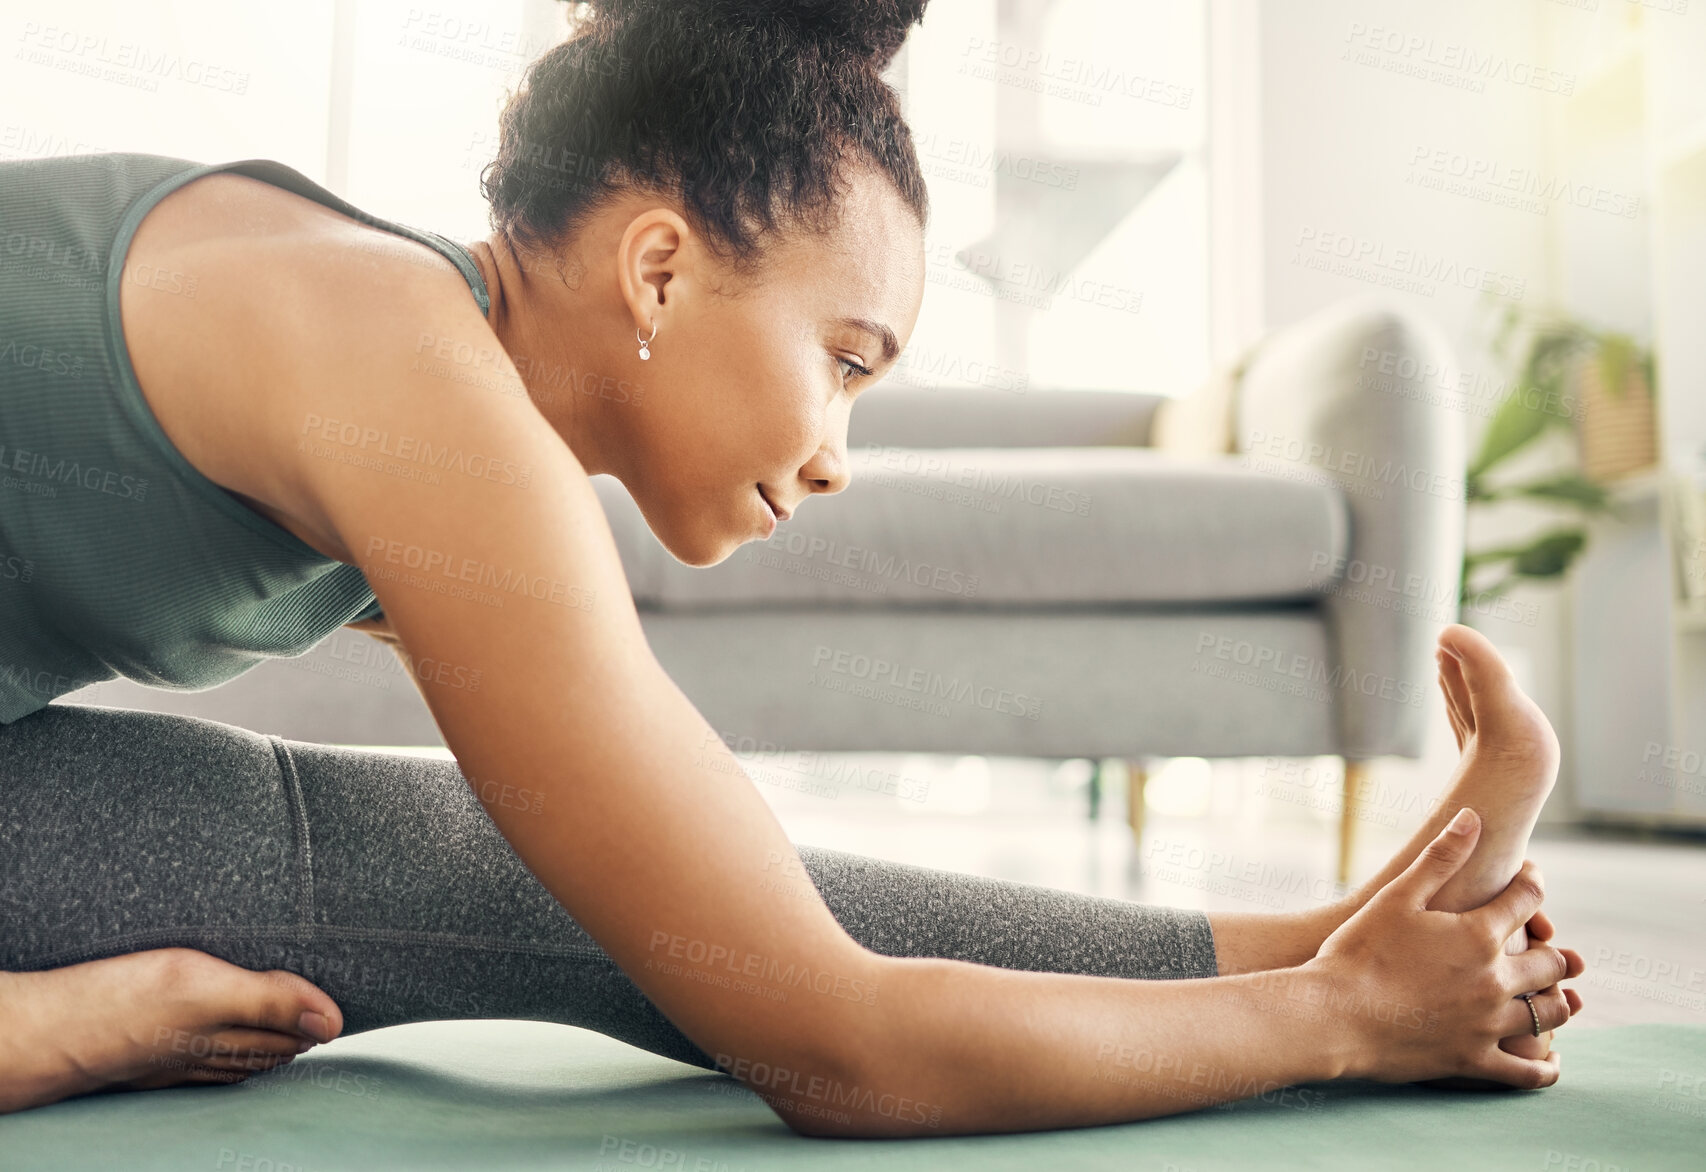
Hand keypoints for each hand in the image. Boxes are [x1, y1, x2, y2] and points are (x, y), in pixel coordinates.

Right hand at [1302, 808, 1584, 1087]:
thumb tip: (1473, 817)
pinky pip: (1527, 1072)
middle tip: (1548, 942)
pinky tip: (1551, 1057)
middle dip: (1555, 948)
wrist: (1333, 1017)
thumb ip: (1440, 857)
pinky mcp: (1474, 1061)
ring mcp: (1488, 1025)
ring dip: (1560, 1002)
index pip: (1527, 899)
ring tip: (1562, 997)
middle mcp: (1495, 981)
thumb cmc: (1358, 952)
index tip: (1528, 875)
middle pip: (1550, 962)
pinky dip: (1545, 1066)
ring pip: (1548, 1014)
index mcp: (1478, 936)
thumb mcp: (1396, 897)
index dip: (1532, 880)